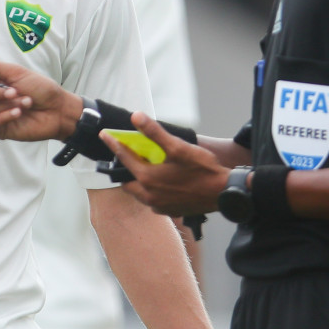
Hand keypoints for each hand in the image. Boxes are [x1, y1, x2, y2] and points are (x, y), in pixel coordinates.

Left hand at [103, 113, 229, 216]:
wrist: (224, 193)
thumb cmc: (203, 170)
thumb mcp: (177, 147)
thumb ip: (154, 132)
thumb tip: (136, 116)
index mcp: (147, 178)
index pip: (124, 158)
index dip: (113, 144)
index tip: (105, 135)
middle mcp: (149, 195)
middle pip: (127, 181)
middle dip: (125, 169)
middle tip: (128, 157)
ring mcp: (159, 206)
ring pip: (139, 193)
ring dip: (138, 182)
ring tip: (145, 169)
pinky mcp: (170, 211)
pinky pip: (152, 201)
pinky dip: (151, 192)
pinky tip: (161, 184)